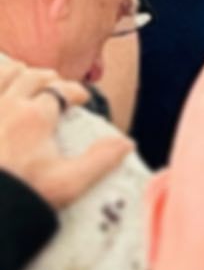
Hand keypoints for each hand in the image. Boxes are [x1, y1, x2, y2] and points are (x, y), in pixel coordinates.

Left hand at [0, 62, 132, 210]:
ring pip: (5, 74)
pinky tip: (2, 89)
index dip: (77, 92)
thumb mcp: (67, 184)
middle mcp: (8, 104)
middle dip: (50, 78)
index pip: (63, 90)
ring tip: (25, 78)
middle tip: (57, 87)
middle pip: (33, 76)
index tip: (82, 99)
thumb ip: (100, 161)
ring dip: (18, 72)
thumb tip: (126, 143)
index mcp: (36, 117)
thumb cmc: (19, 196)